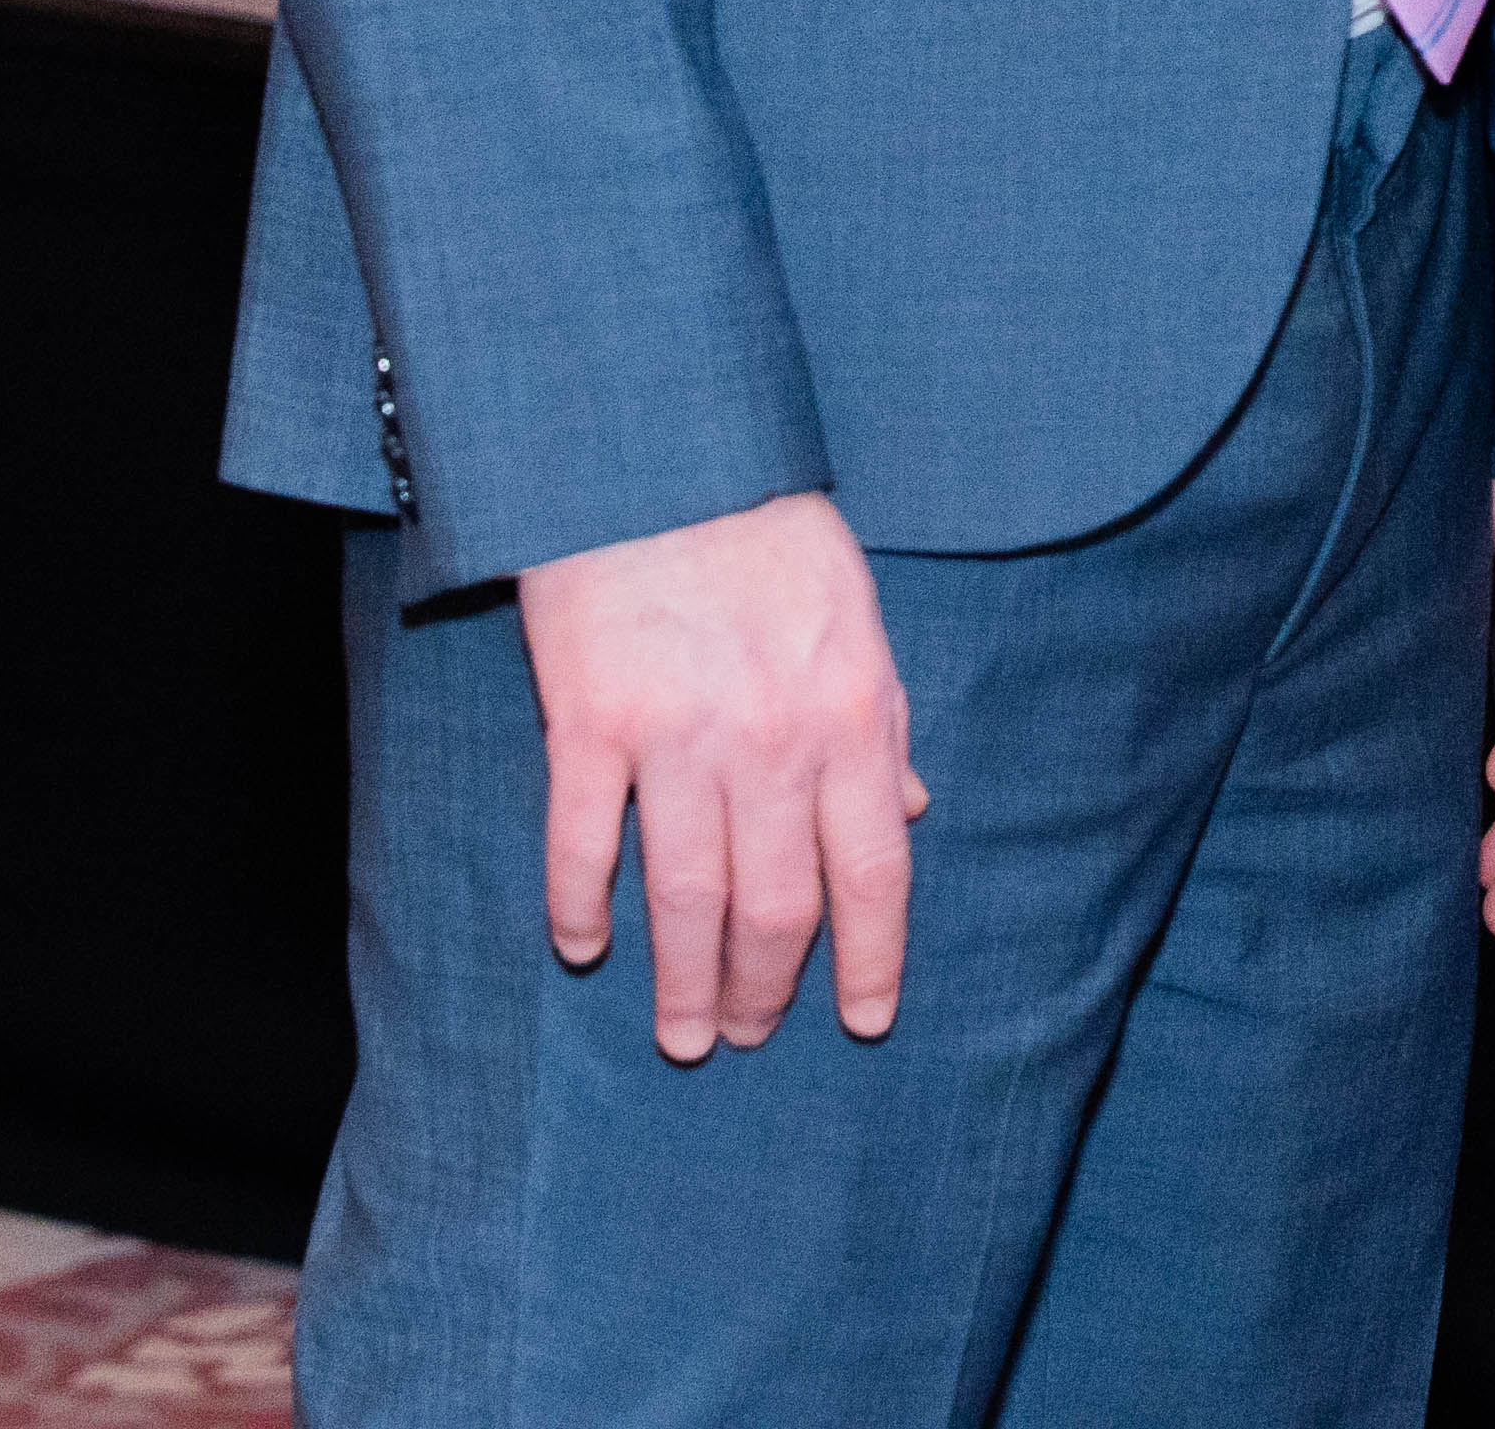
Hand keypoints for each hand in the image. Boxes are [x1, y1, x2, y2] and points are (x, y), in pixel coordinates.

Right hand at [513, 489, 922, 1059]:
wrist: (665, 456)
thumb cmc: (770, 539)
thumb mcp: (859, 623)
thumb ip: (882, 726)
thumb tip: (912, 813)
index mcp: (849, 718)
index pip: (875, 871)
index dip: (871, 958)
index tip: (865, 1020)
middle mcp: (770, 743)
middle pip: (775, 906)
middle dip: (767, 989)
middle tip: (749, 1037)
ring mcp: (677, 738)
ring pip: (684, 899)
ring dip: (683, 982)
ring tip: (684, 1036)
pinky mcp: (589, 723)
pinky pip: (584, 845)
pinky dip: (582, 908)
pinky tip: (585, 950)